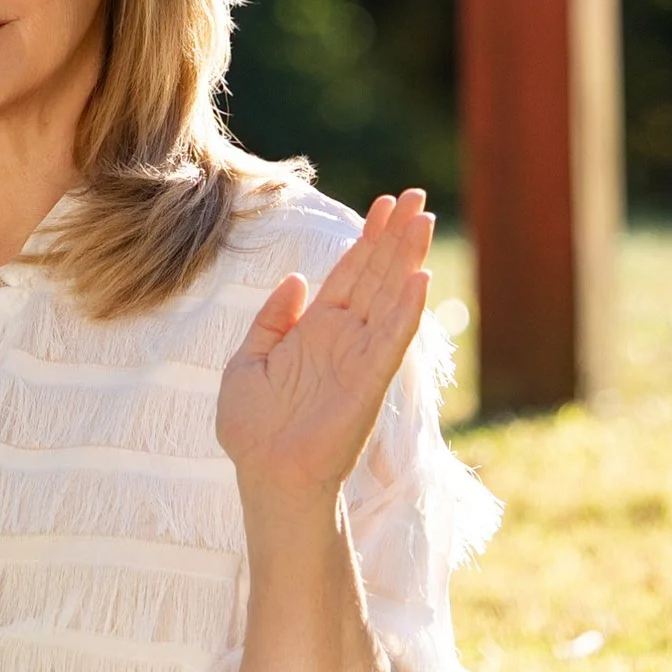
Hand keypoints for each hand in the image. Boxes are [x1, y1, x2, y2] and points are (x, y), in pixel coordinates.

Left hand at [217, 188, 433, 510]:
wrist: (264, 475)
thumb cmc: (254, 428)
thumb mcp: (249, 360)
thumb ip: (273, 319)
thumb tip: (296, 280)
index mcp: (317, 329)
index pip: (350, 273)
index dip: (368, 238)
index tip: (384, 203)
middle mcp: (344, 338)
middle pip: (377, 275)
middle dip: (395, 235)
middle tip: (415, 196)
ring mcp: (360, 358)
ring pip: (389, 297)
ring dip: (407, 259)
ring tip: (423, 220)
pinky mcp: (368, 383)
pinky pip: (391, 340)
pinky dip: (407, 311)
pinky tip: (420, 279)